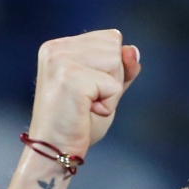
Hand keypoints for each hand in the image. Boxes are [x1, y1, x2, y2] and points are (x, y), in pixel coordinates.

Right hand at [27, 29, 140, 157]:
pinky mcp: (70, 77)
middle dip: (112, 78)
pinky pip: (114, 85)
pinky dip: (108, 104)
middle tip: (87, 100)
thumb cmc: (78, 122)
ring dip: (110, 91)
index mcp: (60, 46)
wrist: (55, 151)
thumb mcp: (106, 88)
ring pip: (116, 63)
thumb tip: (133, 51)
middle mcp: (56, 48)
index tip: (88, 89)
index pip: (111, 38)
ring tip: (87, 105)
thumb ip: (121, 67)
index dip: (111, 68)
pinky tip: (86, 112)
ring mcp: (61, 60)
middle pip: (115, 47)